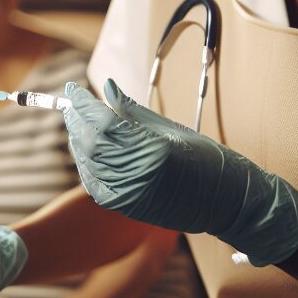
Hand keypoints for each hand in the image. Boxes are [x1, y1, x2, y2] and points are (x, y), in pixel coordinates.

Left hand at [62, 79, 297, 265]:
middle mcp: (138, 175)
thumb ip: (134, 112)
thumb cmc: (207, 160)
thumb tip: (108, 89)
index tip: (72, 89)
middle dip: (77, 120)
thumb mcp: (173, 129)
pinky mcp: (127, 208)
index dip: (84, 104)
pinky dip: (85, 163)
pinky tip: (86, 149)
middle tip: (71, 103)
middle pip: (91, 142)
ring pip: (89, 163)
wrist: (227, 204)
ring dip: (77, 140)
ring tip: (76, 121)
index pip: (104, 122)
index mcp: (153, 150)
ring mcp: (130, 195)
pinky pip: (94, 183)